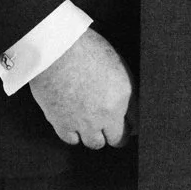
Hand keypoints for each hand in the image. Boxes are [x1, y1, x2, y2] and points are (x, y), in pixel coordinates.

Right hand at [30, 30, 134, 149]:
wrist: (54, 47)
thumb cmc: (83, 46)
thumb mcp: (116, 62)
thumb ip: (125, 87)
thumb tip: (129, 103)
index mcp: (123, 95)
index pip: (136, 123)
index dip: (132, 125)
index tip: (129, 126)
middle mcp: (106, 113)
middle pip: (117, 139)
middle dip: (116, 134)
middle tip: (111, 129)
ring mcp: (83, 121)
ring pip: (95, 143)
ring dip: (94, 135)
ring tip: (89, 124)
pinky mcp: (62, 122)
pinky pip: (71, 139)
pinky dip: (73, 134)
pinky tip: (72, 124)